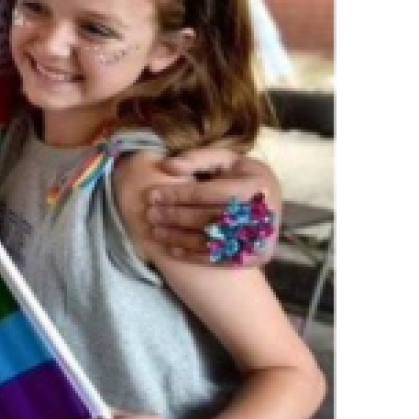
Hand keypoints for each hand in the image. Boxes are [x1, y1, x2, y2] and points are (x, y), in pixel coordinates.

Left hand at [148, 148, 283, 265]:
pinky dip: (193, 255)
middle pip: (211, 218)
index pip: (211, 192)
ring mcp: (260, 239)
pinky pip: (219, 259)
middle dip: (176, 216)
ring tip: (155, 231)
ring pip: (213, 240)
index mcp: (259, 185)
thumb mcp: (225, 160)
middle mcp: (264, 214)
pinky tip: (171, 249)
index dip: (180, 194)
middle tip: (150, 214)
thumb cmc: (240, 176)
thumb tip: (167, 166)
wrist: (268, 204)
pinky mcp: (255, 257)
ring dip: (180, 237)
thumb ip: (197, 159)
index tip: (152, 194)